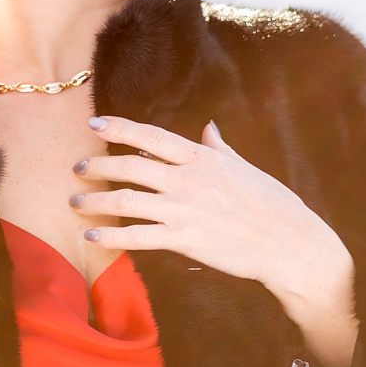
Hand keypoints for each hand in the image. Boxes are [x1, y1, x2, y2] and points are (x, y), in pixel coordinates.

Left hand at [70, 116, 355, 334]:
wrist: (290, 243)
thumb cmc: (272, 203)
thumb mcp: (243, 167)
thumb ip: (218, 148)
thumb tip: (207, 127)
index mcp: (202, 158)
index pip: (151, 136)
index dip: (119, 128)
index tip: (94, 123)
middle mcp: (188, 179)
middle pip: (129, 166)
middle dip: (97, 165)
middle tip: (77, 168)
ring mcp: (184, 210)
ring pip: (126, 200)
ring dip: (95, 201)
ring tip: (76, 203)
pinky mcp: (185, 240)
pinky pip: (137, 236)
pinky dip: (110, 235)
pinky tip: (92, 235)